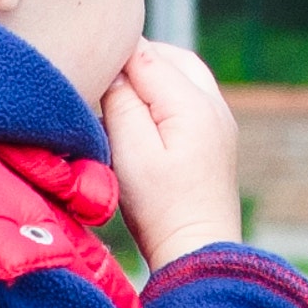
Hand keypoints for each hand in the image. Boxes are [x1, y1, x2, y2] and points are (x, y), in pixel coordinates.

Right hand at [104, 40, 243, 271]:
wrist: (197, 251)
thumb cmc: (160, 208)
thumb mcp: (131, 152)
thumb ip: (122, 102)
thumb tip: (115, 69)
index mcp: (193, 104)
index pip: (148, 56)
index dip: (114, 56)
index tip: (87, 66)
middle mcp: (214, 105)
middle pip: (171, 58)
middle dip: (136, 60)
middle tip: (101, 77)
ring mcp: (220, 121)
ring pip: (183, 75)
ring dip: (151, 76)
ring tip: (118, 95)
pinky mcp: (216, 138)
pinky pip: (190, 98)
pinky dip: (164, 96)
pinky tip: (141, 116)